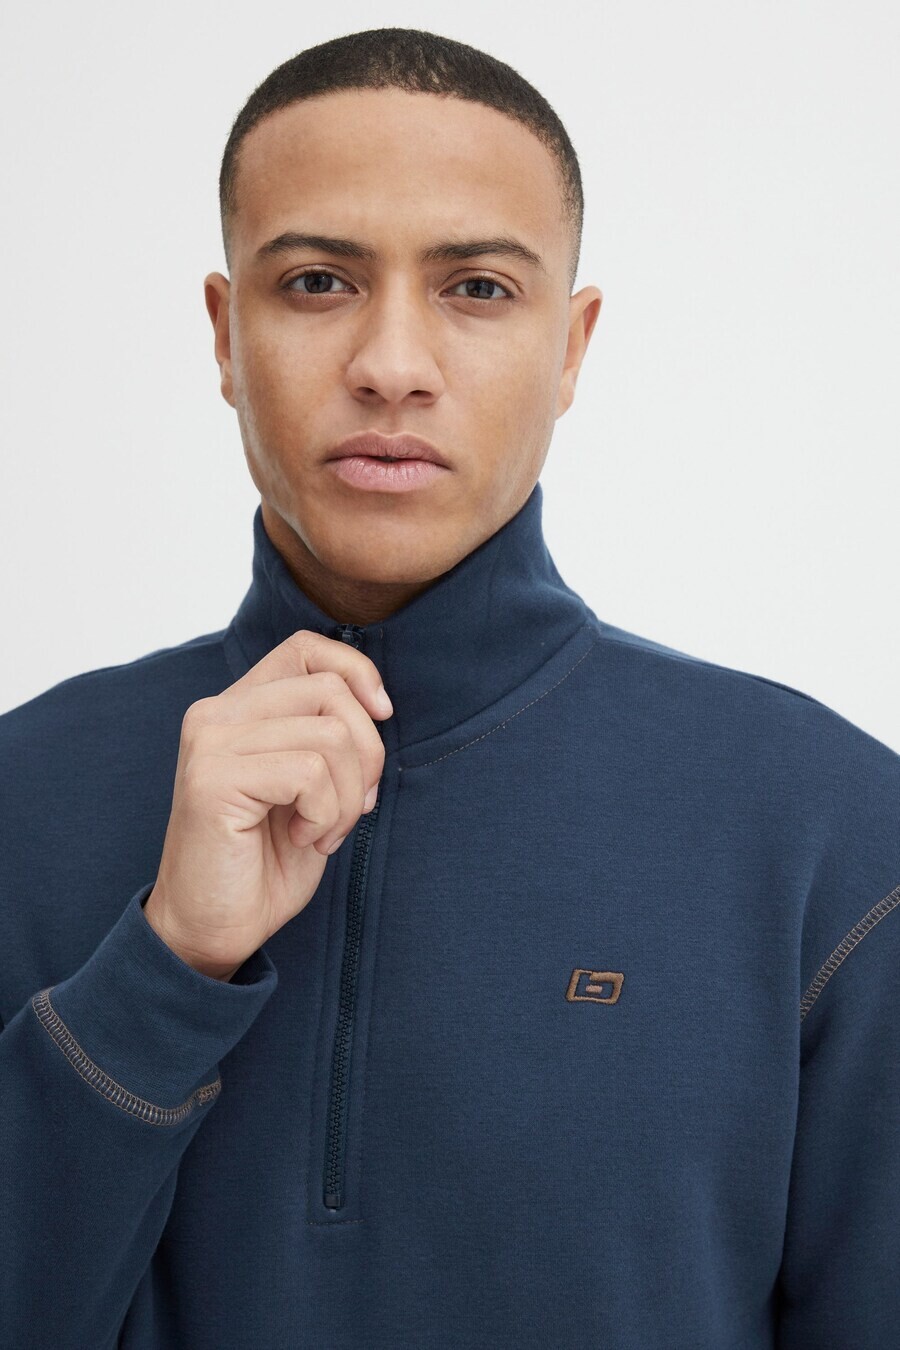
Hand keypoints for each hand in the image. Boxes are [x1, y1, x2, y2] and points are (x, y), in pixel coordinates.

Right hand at [143, 629, 392, 979]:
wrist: (214, 928)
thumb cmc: (266, 861)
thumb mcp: (310, 785)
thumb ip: (328, 734)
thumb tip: (379, 704)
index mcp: (238, 707)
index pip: (307, 648)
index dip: (357, 672)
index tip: (383, 716)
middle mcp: (216, 713)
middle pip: (332, 691)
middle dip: (368, 755)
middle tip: (353, 808)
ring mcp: (210, 742)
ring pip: (330, 734)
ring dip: (348, 796)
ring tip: (324, 830)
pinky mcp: (212, 778)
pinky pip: (309, 773)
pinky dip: (326, 814)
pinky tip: (305, 839)